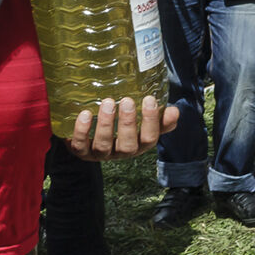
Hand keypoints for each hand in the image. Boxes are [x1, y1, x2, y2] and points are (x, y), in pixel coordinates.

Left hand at [65, 97, 180, 159]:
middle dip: (128, 123)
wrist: (89, 133)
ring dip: (106, 124)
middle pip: (128, 145)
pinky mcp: (81, 151)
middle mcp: (120, 152)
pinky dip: (82, 131)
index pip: (149, 138)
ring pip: (103, 146)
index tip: (150, 99)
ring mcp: (100, 154)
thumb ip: (158, 118)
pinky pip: (80, 145)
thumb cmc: (121, 124)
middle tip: (127, 101)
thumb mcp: (142, 121)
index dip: (151, 122)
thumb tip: (174, 110)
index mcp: (138, 144)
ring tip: (107, 103)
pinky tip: (85, 114)